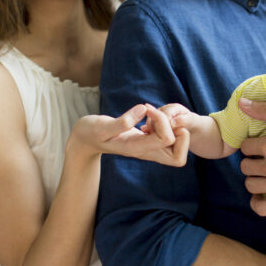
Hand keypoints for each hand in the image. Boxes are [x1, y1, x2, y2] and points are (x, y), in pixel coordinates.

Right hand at [74, 104, 189, 166]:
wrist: (86, 140)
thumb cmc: (91, 133)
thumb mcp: (101, 127)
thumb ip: (121, 122)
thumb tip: (143, 109)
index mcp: (137, 149)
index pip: (167, 140)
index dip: (164, 122)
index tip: (148, 110)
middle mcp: (147, 152)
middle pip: (179, 156)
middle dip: (178, 132)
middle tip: (161, 117)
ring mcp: (149, 149)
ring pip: (177, 149)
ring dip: (173, 128)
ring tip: (154, 115)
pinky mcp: (148, 142)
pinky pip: (169, 139)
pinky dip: (166, 125)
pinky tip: (149, 116)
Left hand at [237, 99, 265, 214]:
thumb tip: (241, 103)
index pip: (245, 147)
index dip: (252, 146)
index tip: (261, 148)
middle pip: (245, 167)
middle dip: (252, 163)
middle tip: (264, 162)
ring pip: (250, 185)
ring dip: (255, 180)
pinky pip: (260, 207)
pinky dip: (257, 202)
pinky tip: (264, 195)